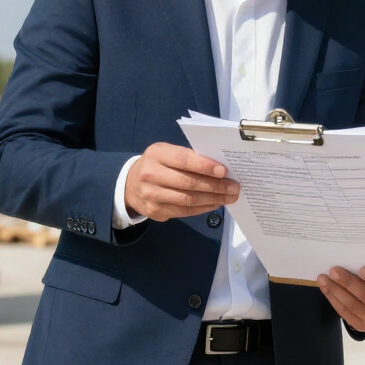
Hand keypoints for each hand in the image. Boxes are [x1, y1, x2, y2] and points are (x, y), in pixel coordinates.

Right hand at [123, 143, 238, 221]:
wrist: (130, 184)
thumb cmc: (157, 164)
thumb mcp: (166, 153)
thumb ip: (188, 158)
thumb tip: (219, 169)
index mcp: (156, 154)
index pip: (183, 160)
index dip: (204, 166)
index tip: (224, 171)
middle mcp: (150, 175)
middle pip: (188, 183)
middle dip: (215, 186)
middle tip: (234, 187)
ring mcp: (151, 196)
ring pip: (188, 200)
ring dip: (213, 199)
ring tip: (229, 197)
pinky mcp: (155, 212)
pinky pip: (184, 212)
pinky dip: (203, 208)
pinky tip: (215, 204)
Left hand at [317, 266, 364, 332]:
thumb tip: (356, 258)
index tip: (363, 269)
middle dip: (348, 282)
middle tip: (334, 270)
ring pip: (352, 305)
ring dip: (336, 290)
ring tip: (324, 278)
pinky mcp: (361, 326)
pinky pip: (344, 312)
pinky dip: (333, 298)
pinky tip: (326, 288)